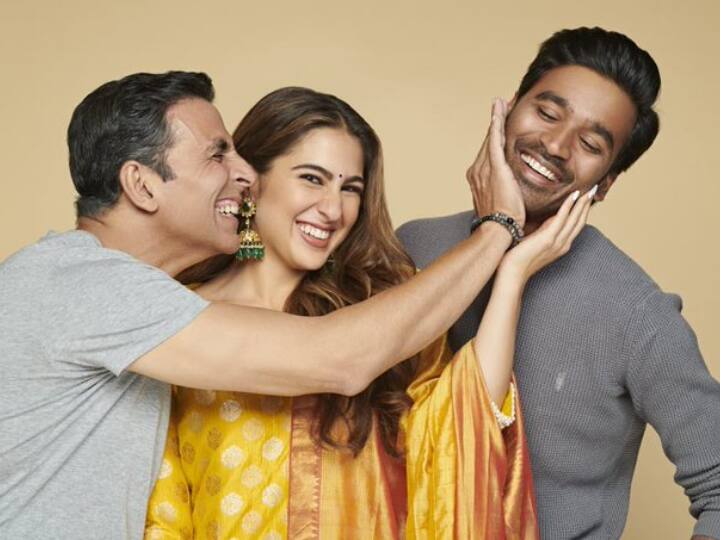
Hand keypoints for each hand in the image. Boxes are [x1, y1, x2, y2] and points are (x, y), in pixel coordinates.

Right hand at [466, 98, 524, 227]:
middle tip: (503, 103)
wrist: (498, 230)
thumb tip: (515, 194)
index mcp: (479, 179)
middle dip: (496, 121)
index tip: (501, 122)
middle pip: (488, 141)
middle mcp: (477, 171)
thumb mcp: (503, 205)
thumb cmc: (503, 223)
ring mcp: (484, 168)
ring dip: (497, 117)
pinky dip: (496, 123)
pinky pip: (494, 140)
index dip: (495, 135)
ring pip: (491, 137)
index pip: (489, 151)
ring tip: (503, 101)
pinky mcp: (494, 167)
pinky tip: (499, 109)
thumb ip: (507, 194)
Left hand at [497, 186, 594, 283]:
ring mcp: (557, 242)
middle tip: (594, 189)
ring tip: (589, 189)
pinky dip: (569, 205)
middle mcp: (563, 244)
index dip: (583, 211)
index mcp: (561, 245)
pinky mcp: (548, 238)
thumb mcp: (537, 242)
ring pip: (575, 218)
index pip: (576, 225)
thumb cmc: (520, 258)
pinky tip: (574, 195)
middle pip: (580, 221)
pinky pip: (562, 218)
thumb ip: (545, 231)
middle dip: (587, 205)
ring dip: (583, 202)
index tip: (587, 197)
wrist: (513, 272)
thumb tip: (548, 218)